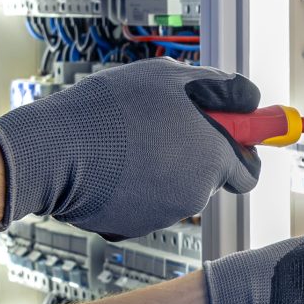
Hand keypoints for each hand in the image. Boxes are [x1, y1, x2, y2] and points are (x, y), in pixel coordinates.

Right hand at [0, 59, 261, 239]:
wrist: (55, 153)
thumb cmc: (109, 111)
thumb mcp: (168, 77)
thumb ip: (217, 88)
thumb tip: (246, 97)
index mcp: (215, 154)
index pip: (248, 169)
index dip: (240, 151)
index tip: (233, 140)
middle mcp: (199, 190)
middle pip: (211, 177)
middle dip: (197, 157)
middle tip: (165, 133)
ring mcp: (168, 211)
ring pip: (177, 188)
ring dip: (162, 168)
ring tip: (128, 144)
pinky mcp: (139, 225)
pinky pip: (148, 203)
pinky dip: (137, 188)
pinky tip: (114, 166)